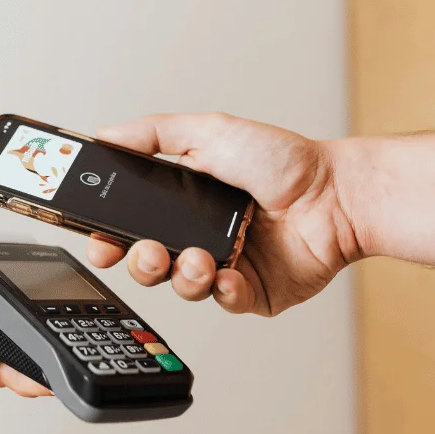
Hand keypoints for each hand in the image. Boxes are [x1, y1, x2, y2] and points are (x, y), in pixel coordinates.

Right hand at [86, 113, 361, 315]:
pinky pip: (224, 302)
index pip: (130, 223)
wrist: (337, 195)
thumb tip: (107, 134)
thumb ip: (154, 132)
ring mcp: (224, 265)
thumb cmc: (284, 161)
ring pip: (181, 286)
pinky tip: (229, 274)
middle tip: (148, 252)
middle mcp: (198, 234)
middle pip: (148, 261)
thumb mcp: (210, 131)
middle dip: (139, 262)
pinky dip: (222, 291)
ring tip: (198, 258)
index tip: (97, 239)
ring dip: (181, 275)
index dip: (108, 234)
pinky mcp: (252, 292)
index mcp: (181, 200)